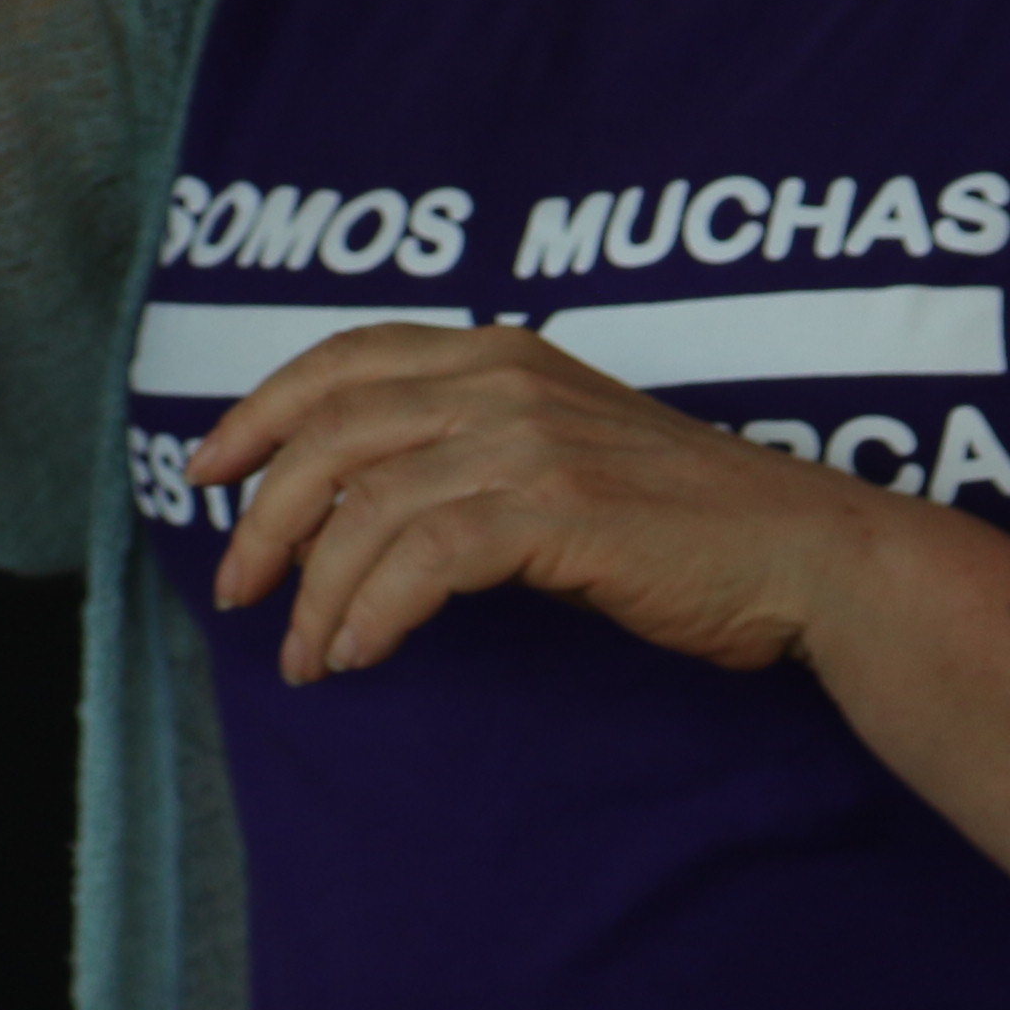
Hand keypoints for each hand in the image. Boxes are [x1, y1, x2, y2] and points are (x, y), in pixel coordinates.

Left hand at [189, 324, 875, 685]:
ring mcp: (533, 437)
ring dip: (315, 593)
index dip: (260, 410)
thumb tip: (354, 511)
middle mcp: (507, 377)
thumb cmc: (686, 523)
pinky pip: (422, 556)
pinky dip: (373, 610)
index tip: (207, 473)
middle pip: (333, 430)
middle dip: (262, 516)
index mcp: (503, 352)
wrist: (802, 554)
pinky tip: (362, 653)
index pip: (345, 357)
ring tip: (307, 658)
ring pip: (368, 504)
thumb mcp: (566, 454)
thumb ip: (474, 453)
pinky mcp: (558, 507)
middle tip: (234, 592)